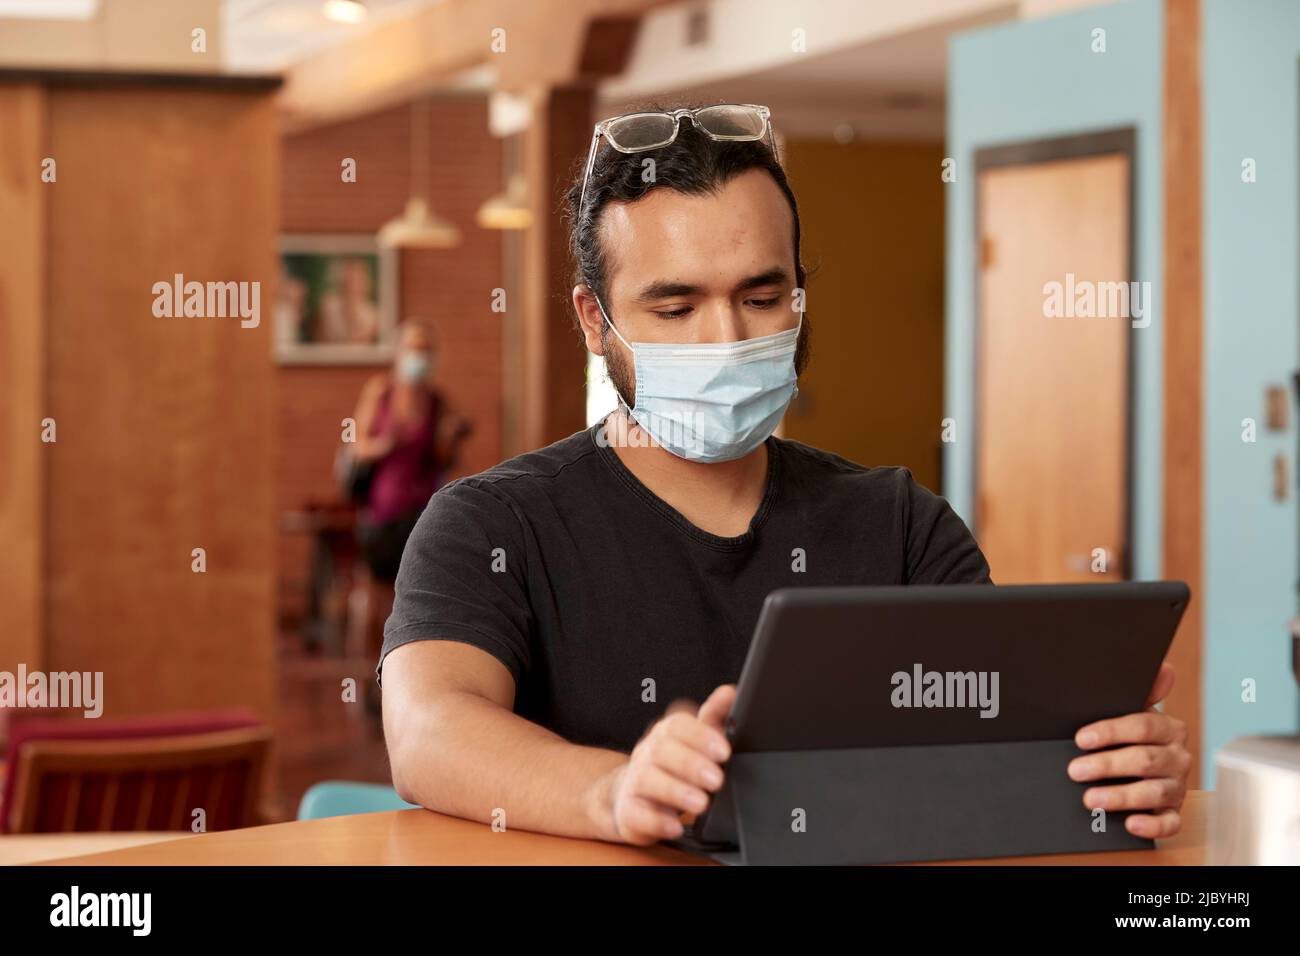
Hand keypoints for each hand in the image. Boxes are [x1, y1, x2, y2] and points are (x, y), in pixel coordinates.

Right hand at [601, 684, 734, 844]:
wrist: (633, 796)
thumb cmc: (674, 766)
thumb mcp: (697, 741)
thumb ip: (714, 718)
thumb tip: (730, 692)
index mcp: (666, 733)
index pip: (677, 725)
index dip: (701, 736)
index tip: (724, 751)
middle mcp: (646, 753)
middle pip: (661, 750)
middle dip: (691, 765)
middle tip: (717, 780)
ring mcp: (634, 782)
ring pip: (646, 780)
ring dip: (676, 791)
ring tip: (701, 802)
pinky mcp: (628, 812)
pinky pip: (636, 814)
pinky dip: (656, 820)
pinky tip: (675, 826)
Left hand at [1068, 662, 1189, 838]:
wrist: (1140, 763)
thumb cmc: (1129, 734)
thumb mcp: (1129, 710)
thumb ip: (1143, 691)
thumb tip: (1163, 668)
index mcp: (1168, 728)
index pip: (1142, 726)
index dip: (1111, 732)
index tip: (1081, 738)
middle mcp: (1178, 756)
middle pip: (1144, 760)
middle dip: (1107, 765)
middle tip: (1075, 770)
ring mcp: (1176, 786)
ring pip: (1153, 792)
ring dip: (1120, 797)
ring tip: (1089, 799)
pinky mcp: (1173, 812)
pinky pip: (1169, 823)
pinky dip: (1151, 825)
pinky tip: (1130, 823)